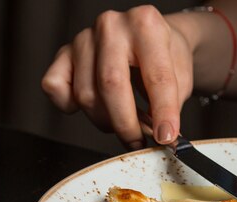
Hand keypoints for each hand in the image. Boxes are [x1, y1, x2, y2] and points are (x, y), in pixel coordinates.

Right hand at [41, 5, 193, 149]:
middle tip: (137, 142)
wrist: (147, 36)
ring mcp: (83, 38)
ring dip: (105, 120)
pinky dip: (70, 106)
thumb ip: (171, 104)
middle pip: (111, 85)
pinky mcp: (64, 53)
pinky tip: (93, 106)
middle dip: (125, 124)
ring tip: (123, 120)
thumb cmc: (163, 56)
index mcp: (146, 25)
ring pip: (85, 95)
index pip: (156, 76)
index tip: (165, 137)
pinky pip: (55, 88)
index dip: (163, 112)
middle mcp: (112, 26)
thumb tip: (162, 136)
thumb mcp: (181, 75)